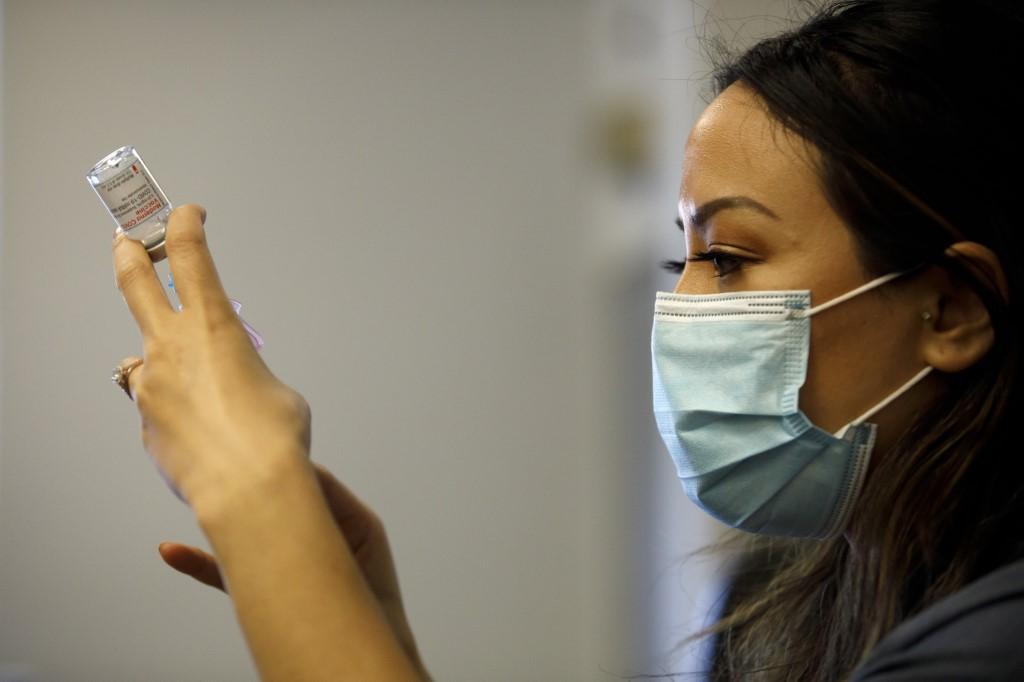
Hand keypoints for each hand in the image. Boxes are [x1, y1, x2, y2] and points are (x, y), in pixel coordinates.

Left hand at [112, 204, 309, 506]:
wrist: (247, 488)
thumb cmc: (273, 438)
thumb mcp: (276, 389)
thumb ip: (247, 371)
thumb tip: (232, 383)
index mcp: (214, 325)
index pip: (189, 253)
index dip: (185, 223)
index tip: (188, 214)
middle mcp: (171, 347)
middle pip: (133, 280)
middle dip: (128, 252)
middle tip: (126, 240)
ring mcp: (151, 385)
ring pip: (144, 358)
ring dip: (163, 363)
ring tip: (198, 391)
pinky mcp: (145, 423)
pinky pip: (154, 406)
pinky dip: (173, 411)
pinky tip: (201, 432)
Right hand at [158, 462, 428, 678]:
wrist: (364, 657)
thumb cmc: (375, 597)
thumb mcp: (363, 533)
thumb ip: (332, 501)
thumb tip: (304, 470)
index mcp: (334, 516)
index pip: (300, 480)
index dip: (276, 464)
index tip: (254, 447)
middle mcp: (304, 538)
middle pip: (264, 504)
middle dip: (243, 488)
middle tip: (216, 469)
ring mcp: (280, 565)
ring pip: (242, 536)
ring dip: (220, 522)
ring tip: (196, 503)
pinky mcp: (262, 593)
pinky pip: (223, 574)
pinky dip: (199, 564)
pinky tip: (174, 552)